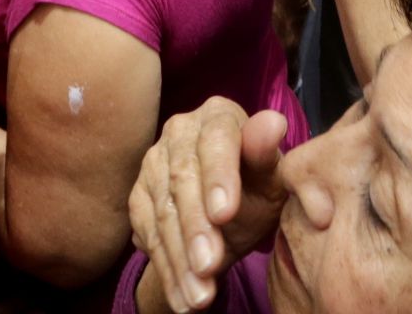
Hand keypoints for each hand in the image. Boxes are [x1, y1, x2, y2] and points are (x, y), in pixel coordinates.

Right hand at [126, 96, 288, 313]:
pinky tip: (182, 297)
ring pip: (162, 213)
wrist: (230, 213)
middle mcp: (180, 131)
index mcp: (218, 116)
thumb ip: (267, 153)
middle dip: (195, 228)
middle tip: (209, 266)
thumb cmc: (257, 188)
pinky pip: (148, 235)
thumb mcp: (271, 177)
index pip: (216, 141)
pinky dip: (166, 270)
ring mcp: (154, 162)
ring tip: (199, 296)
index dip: (219, 177)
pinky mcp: (139, 195)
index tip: (226, 213)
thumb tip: (273, 122)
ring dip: (180, 259)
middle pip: (182, 180)